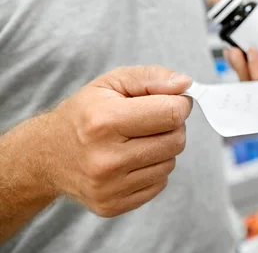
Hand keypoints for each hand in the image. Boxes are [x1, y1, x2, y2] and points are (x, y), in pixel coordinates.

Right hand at [45, 65, 192, 216]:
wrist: (47, 154)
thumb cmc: (85, 113)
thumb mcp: (113, 82)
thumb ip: (152, 77)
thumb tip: (185, 84)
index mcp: (104, 121)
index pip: (171, 114)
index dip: (180, 104)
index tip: (173, 101)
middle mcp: (105, 159)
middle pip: (176, 140)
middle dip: (173, 126)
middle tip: (152, 121)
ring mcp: (108, 187)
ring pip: (170, 163)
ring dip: (163, 149)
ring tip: (137, 140)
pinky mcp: (112, 206)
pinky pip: (159, 184)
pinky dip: (153, 169)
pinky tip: (132, 160)